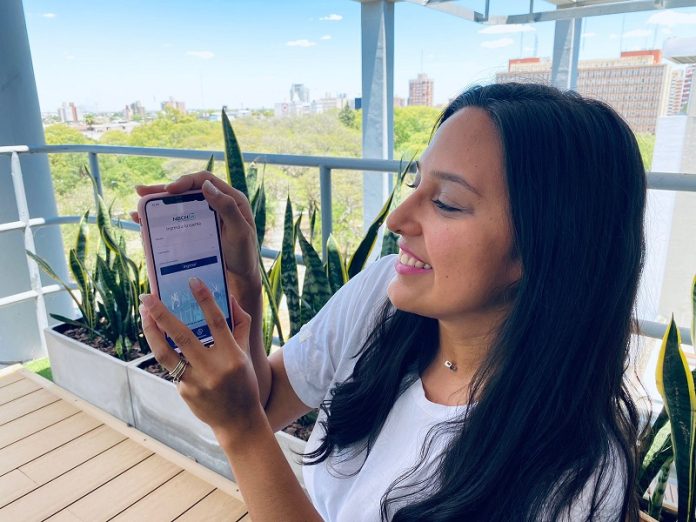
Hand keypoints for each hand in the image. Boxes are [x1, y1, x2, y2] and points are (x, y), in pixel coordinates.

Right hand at [132, 172, 260, 288]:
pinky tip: (143, 220)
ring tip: (138, 205)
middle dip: (163, 190)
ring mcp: (207, 215)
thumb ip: (227, 208)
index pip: (204, 180)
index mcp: (231, 198)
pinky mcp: (198, 227)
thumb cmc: (244, 254)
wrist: (243, 276)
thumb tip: (206, 185)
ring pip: (180, 203)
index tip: (169, 190)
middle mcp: (217, 202)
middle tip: (140, 191)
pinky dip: (161, 217)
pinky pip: (178, 218)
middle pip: (187, 189)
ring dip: (158, 202)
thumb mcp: (240, 232)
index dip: (185, 181)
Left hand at [139, 277, 264, 443]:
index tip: (192, 281)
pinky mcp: (183, 391)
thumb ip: (241, 326)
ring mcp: (195, 382)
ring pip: (165, 354)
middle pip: (182, 336)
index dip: (204, 300)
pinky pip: (172, 367)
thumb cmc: (244, 383)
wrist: (238, 422)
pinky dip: (166, 351)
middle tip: (147, 296)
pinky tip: (161, 339)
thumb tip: (230, 300)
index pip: (216, 322)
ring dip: (151, 332)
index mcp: (232, 356)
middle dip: (161, 314)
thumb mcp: (246, 354)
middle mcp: (213, 369)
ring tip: (144, 314)